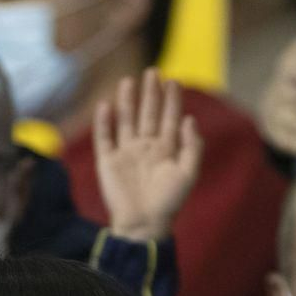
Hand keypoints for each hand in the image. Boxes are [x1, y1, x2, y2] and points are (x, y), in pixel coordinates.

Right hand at [94, 69, 202, 242]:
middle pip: (148, 114)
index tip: (173, 81)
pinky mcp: (108, 162)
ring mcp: (126, 153)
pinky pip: (104, 138)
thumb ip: (191, 147)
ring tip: (129, 81)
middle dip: (151, 93)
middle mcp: (145, 147)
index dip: (171, 100)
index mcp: (166, 149)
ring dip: (127, 101)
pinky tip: (106, 105)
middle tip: (153, 72)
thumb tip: (190, 119)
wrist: (144, 224)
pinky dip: (104, 122)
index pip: (169, 118)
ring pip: (126, 120)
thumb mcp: (188, 174)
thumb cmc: (169, 202)